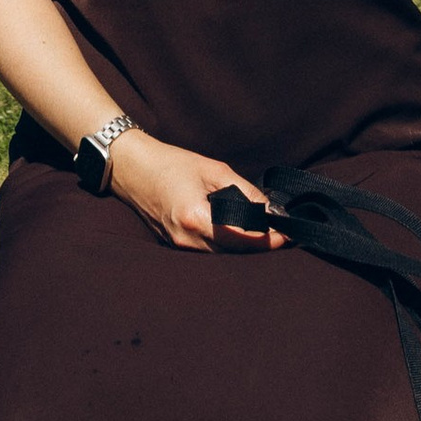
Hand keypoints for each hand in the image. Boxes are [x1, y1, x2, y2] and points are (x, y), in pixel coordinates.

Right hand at [108, 130, 284, 252]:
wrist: (133, 168)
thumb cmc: (172, 164)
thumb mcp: (214, 170)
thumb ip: (245, 192)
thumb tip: (269, 209)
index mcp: (196, 218)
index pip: (241, 239)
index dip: (266, 240)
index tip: (286, 235)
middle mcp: (187, 239)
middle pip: (233, 253)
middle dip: (260, 247)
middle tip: (283, 235)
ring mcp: (179, 246)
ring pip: (222, 256)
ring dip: (245, 249)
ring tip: (267, 235)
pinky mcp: (176, 246)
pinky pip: (209, 251)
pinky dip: (227, 246)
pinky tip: (242, 235)